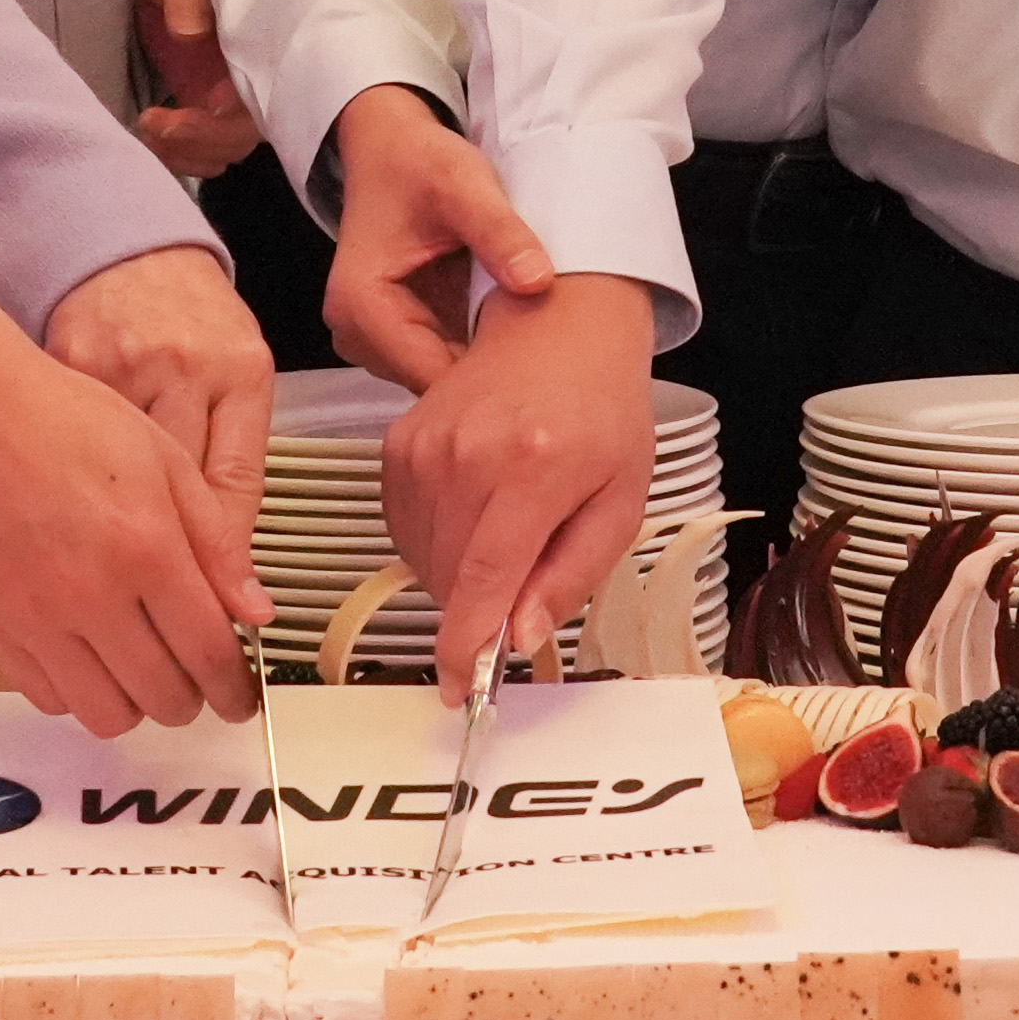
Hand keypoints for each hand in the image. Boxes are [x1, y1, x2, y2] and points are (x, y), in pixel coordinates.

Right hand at [0, 278, 266, 737]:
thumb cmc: (60, 418)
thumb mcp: (164, 460)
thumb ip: (215, 542)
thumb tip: (254, 610)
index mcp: (145, 547)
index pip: (208, 653)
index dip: (233, 688)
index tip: (239, 697)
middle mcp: (90, 594)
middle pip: (162, 697)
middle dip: (191, 699)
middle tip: (195, 680)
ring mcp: (35, 618)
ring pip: (104, 715)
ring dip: (135, 705)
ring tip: (141, 671)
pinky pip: (46, 698)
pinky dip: (77, 693)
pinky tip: (88, 658)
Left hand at [129, 0, 262, 182]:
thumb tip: (190, 33)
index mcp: (257, 38)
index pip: (262, 91)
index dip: (236, 111)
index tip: (203, 103)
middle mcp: (252, 74)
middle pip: (244, 132)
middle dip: (202, 140)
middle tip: (154, 122)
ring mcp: (230, 95)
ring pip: (225, 148)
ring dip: (189, 154)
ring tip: (147, 129)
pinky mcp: (206, 105)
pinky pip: (205, 149)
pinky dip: (182, 156)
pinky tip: (152, 140)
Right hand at [320, 82, 551, 389]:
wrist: (392, 148)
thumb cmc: (419, 163)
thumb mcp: (464, 185)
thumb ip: (499, 232)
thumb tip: (537, 282)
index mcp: (361, 306)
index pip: (431, 378)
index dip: (487, 381)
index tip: (545, 372)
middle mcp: (356, 334)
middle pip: (433, 388)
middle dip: (489, 378)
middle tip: (553, 362)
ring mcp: (373, 340)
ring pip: (439, 381)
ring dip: (484, 367)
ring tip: (537, 346)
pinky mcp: (395, 336)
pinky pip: (441, 362)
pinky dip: (476, 352)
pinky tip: (512, 336)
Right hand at [384, 271, 653, 695]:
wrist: (559, 331)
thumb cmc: (602, 415)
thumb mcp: (619, 502)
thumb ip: (570, 575)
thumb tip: (517, 637)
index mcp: (534, 468)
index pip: (484, 577)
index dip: (465, 644)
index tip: (460, 689)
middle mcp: (469, 454)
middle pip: (450, 577)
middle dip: (477, 607)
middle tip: (520, 584)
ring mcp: (425, 445)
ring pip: (423, 558)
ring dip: (457, 575)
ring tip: (505, 534)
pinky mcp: (399, 442)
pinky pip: (404, 527)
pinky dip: (435, 543)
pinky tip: (473, 518)